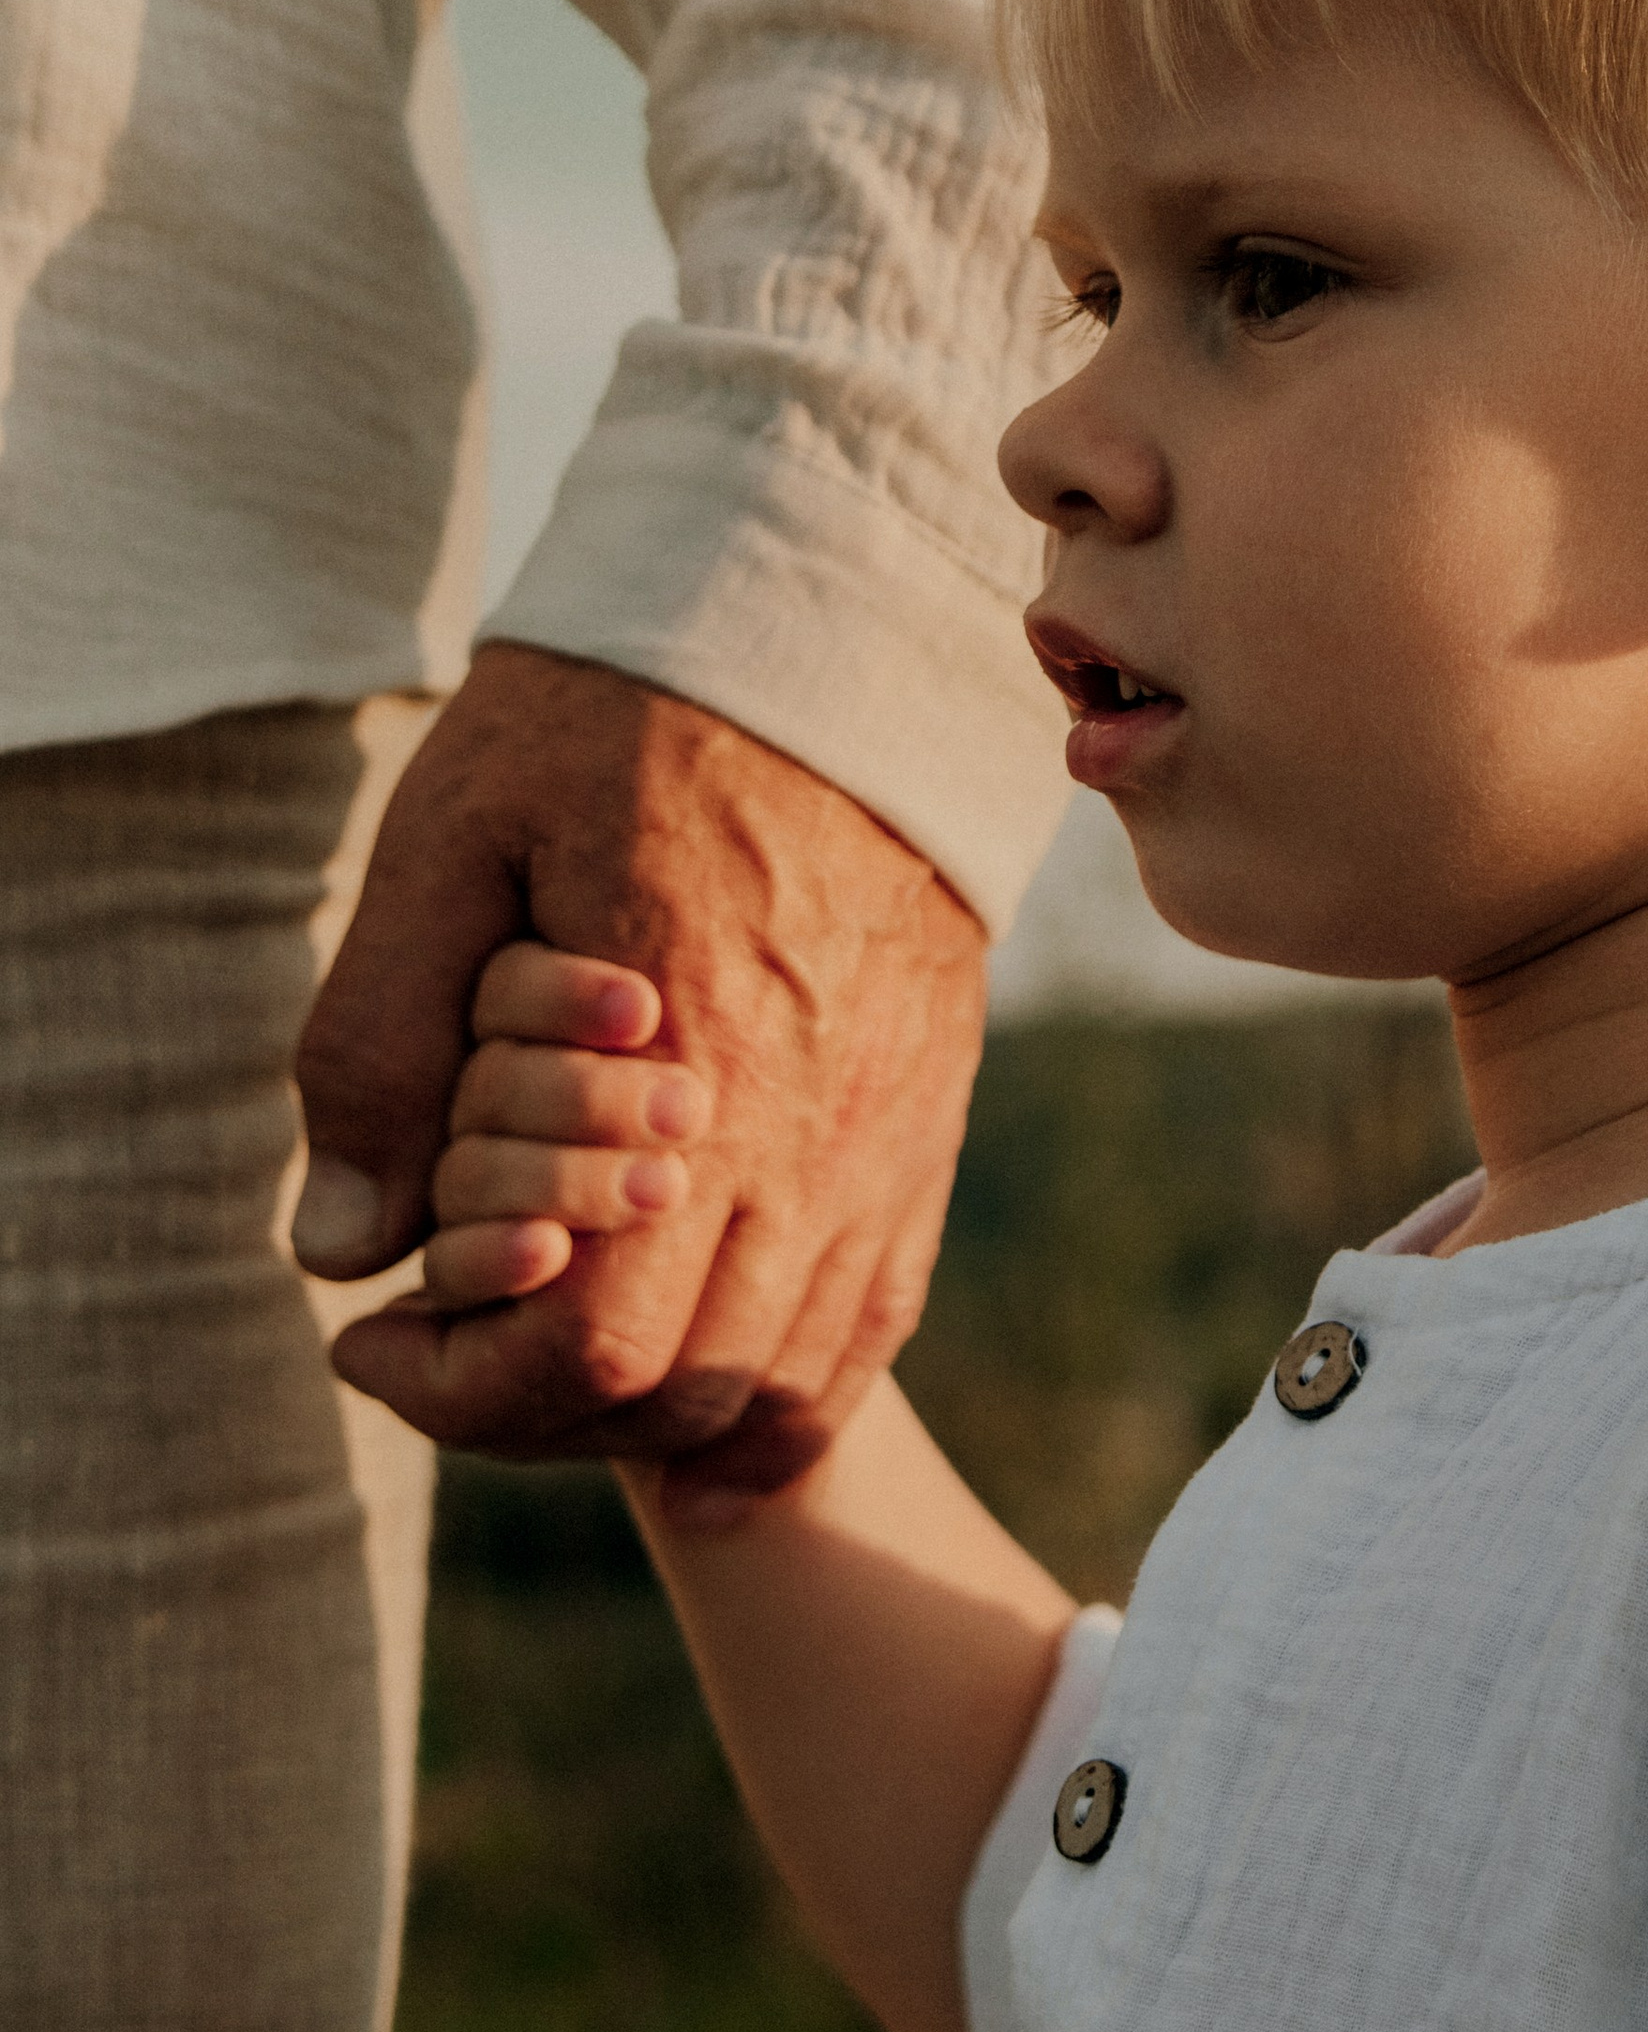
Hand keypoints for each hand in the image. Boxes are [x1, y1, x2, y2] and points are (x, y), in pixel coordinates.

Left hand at [294, 642, 987, 1515]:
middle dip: (538, 1413)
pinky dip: (781, 1379)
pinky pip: (872, 1316)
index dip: (460, 1388)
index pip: (592, 1346)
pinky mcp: (926, 1111)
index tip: (369, 1337)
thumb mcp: (450, 838)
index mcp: (688, 1062)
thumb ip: (377, 1042)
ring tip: (549, 1345)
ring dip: (658, 1412)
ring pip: (786, 1375)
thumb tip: (337, 1250)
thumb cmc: (613, 714)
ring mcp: (887, 1129)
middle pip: (687, 1390)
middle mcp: (810, 1126)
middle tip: (444, 1342)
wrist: (824, 618)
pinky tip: (694, 1357)